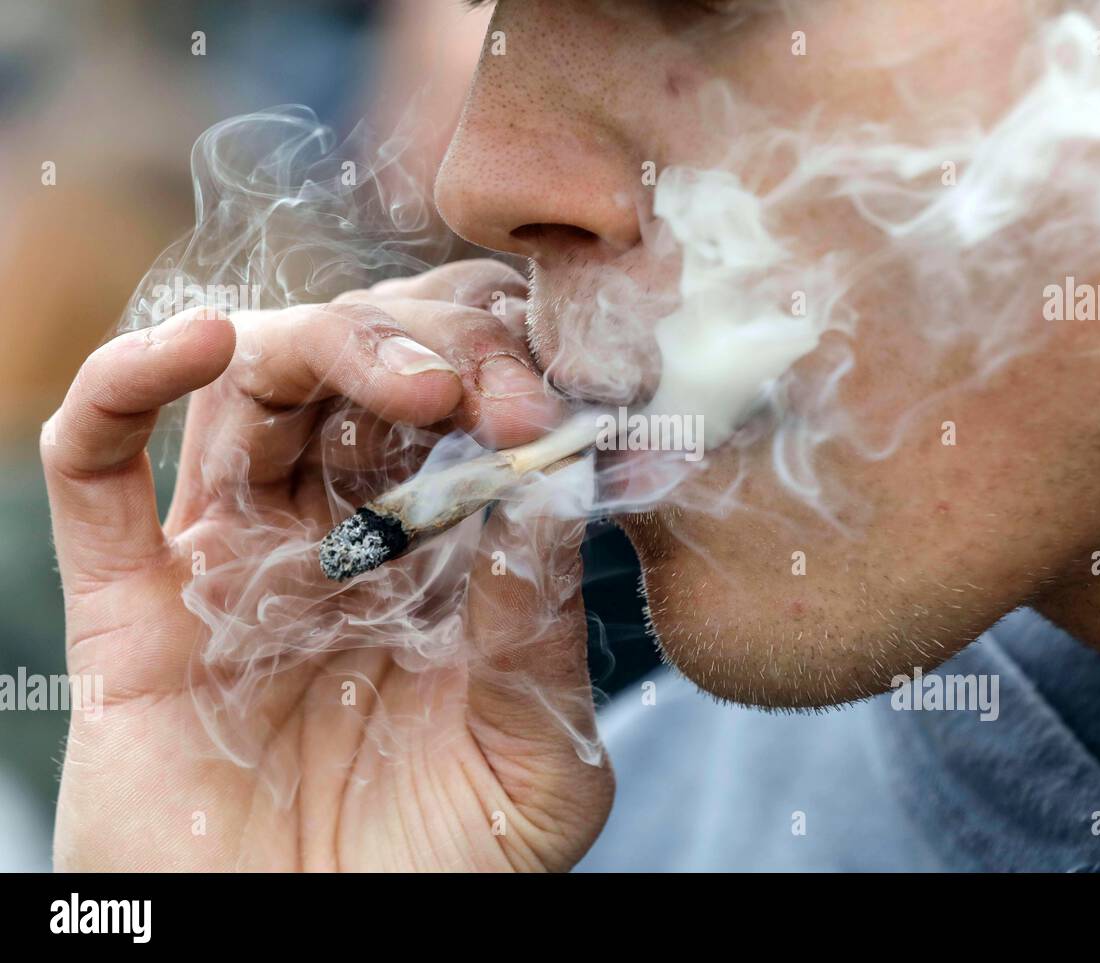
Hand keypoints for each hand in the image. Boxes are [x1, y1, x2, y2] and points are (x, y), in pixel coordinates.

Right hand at [44, 260, 613, 870]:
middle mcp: (337, 538)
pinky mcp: (128, 608)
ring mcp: (230, 561)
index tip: (552, 402)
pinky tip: (201, 342)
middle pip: (360, 375)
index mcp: (440, 558)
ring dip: (323, 345)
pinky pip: (93, 466)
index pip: (465, 408)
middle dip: (433, 346)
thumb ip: (543, 630)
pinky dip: (125, 384)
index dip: (507, 376)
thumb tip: (550, 482)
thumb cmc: (441, 876)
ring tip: (409, 381)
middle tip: (487, 387)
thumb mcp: (536, 762)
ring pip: (247, 390)